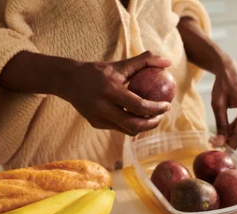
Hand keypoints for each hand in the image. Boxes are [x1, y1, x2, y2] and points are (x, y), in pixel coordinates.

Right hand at [55, 51, 171, 135]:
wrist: (68, 80)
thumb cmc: (98, 70)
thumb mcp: (120, 64)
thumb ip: (145, 60)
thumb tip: (168, 62)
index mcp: (111, 91)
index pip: (139, 106)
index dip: (156, 109)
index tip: (167, 106)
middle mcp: (103, 107)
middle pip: (134, 124)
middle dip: (152, 123)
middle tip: (161, 116)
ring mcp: (98, 118)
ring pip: (128, 130)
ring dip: (143, 126)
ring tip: (152, 117)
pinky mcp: (96, 124)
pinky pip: (119, 127)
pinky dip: (131, 124)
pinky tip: (138, 117)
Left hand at [212, 59, 236, 148]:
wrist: (230, 71)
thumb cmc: (223, 84)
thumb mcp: (218, 105)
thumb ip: (220, 124)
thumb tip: (219, 142)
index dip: (229, 144)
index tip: (217, 149)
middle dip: (231, 141)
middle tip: (215, 142)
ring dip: (233, 136)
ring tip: (217, 135)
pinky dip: (236, 130)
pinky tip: (225, 129)